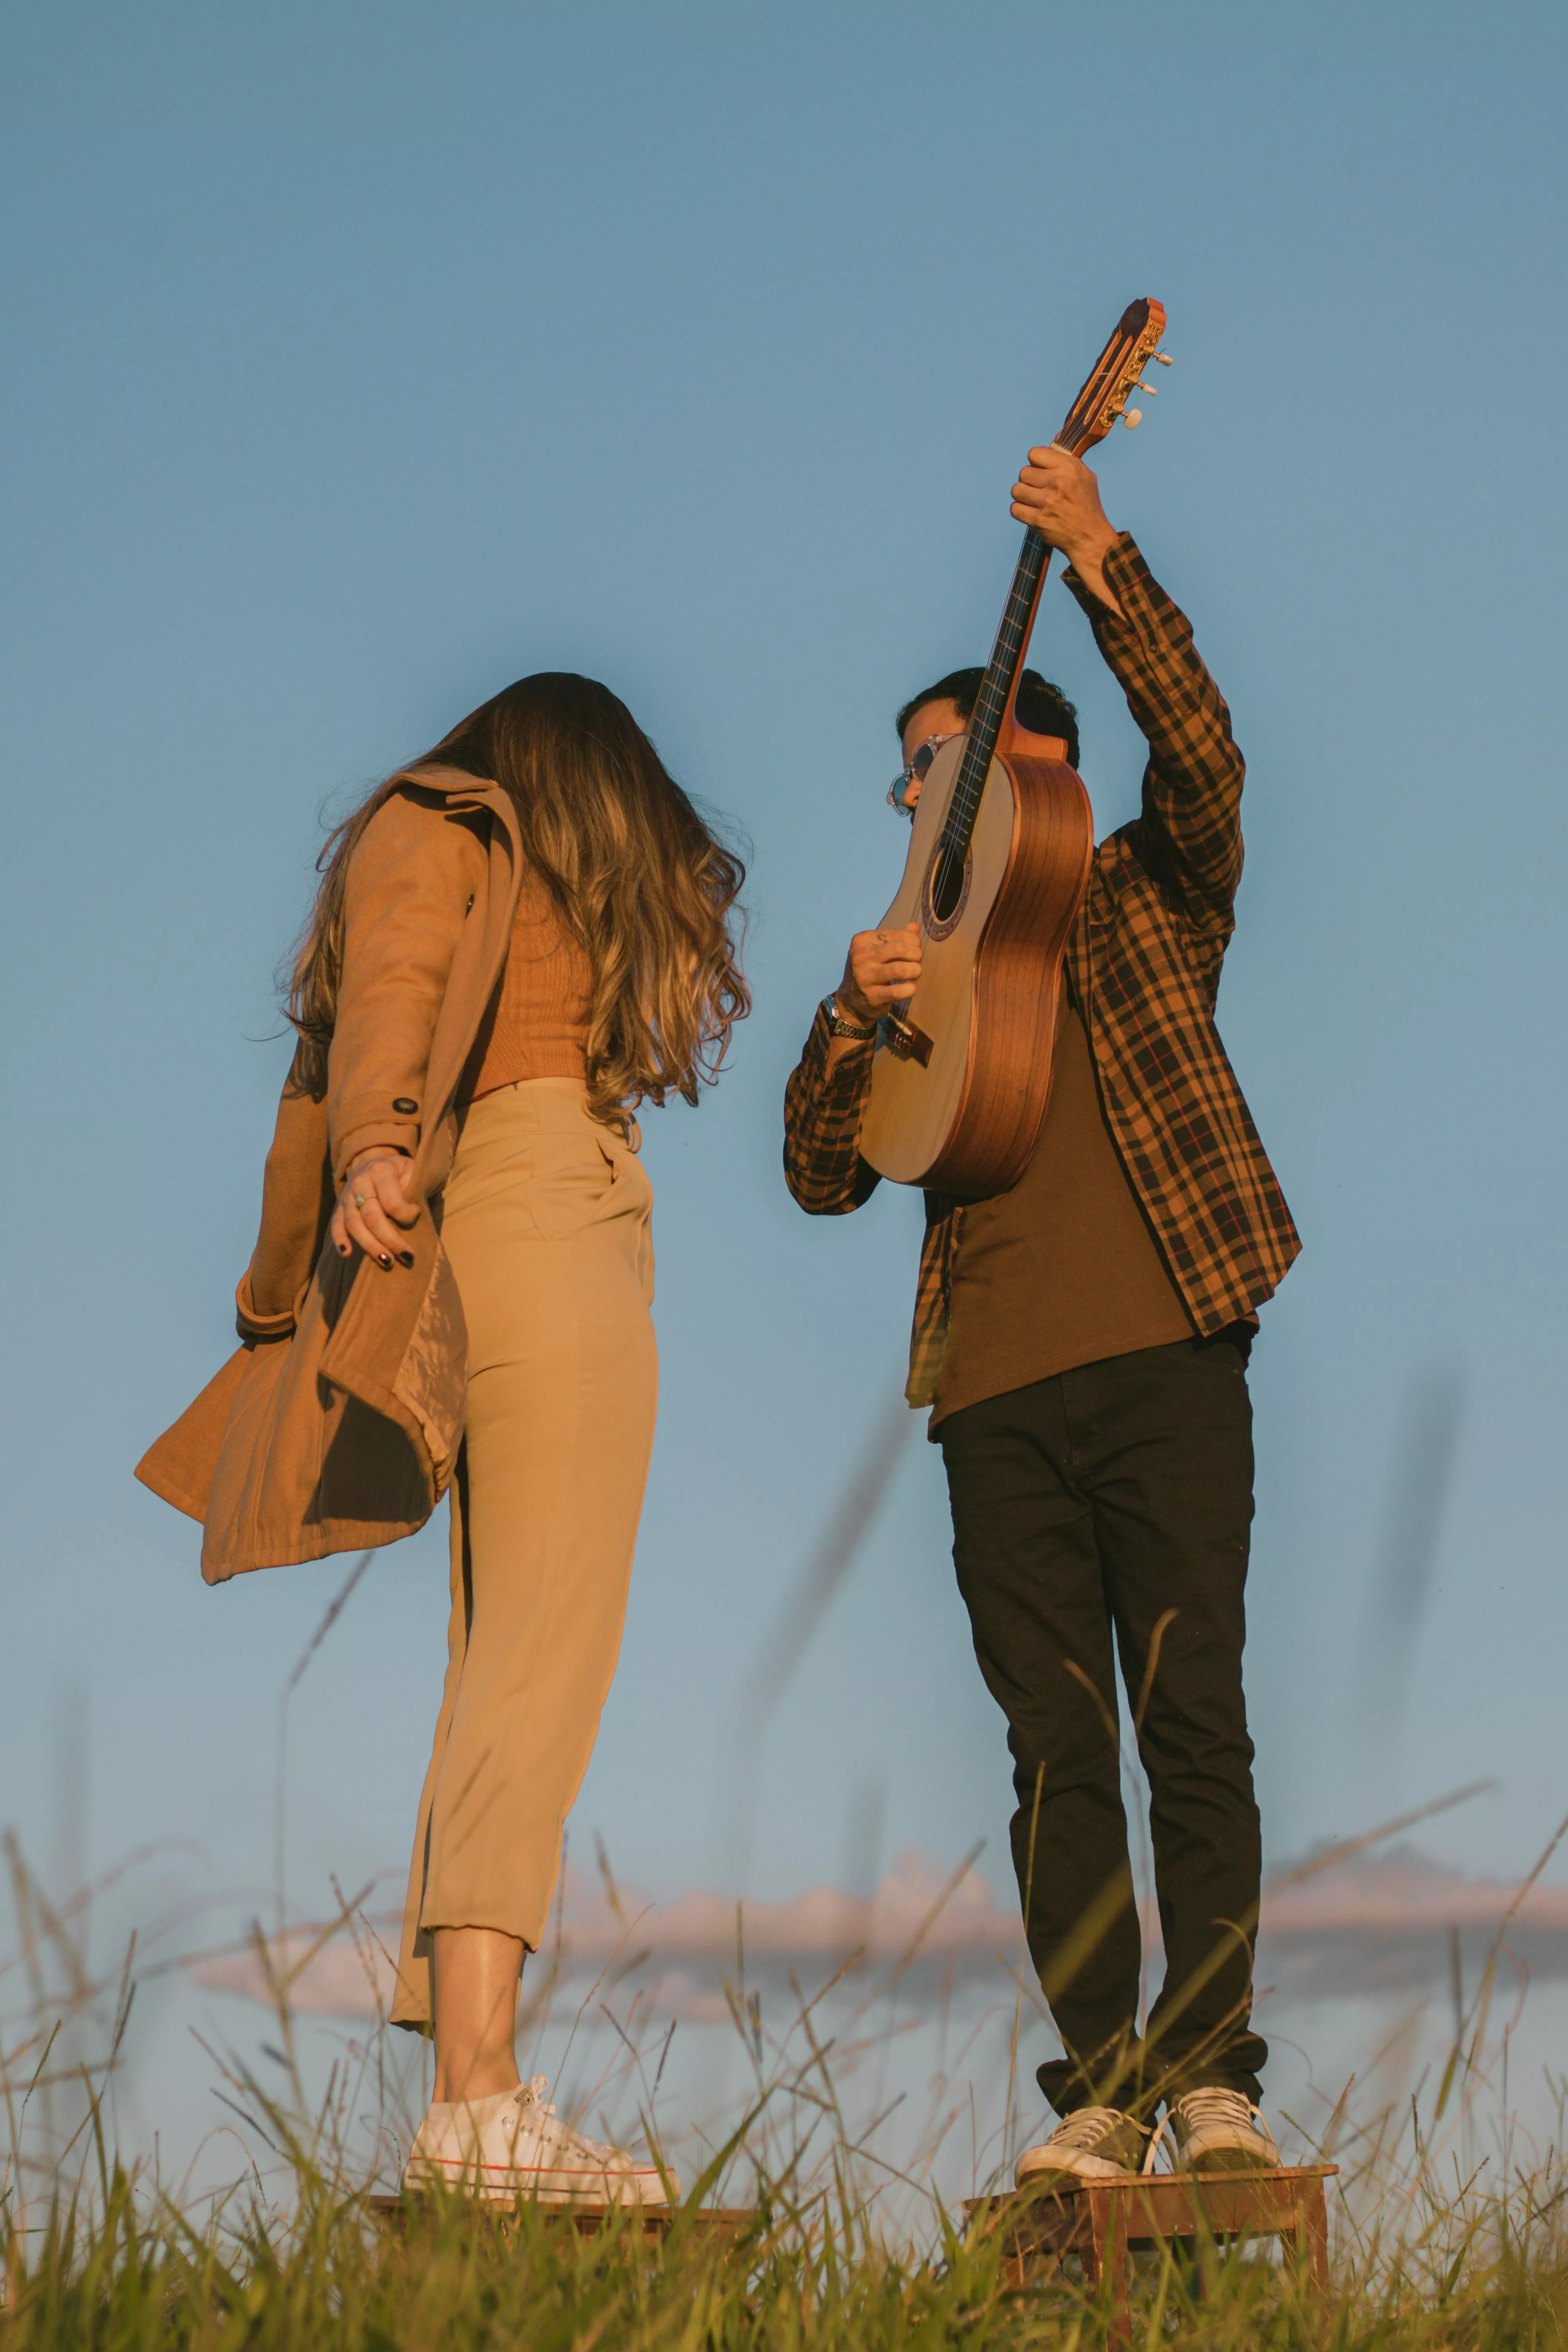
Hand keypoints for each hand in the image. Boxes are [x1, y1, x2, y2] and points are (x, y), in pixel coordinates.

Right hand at [329, 1149, 419, 1267]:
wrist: (374, 1161)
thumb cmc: (400, 1171)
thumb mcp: (413, 1170)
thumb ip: (414, 1189)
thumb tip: (412, 1214)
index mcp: (380, 1171)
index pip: (391, 1202)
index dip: (406, 1215)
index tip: (417, 1214)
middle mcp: (360, 1182)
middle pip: (372, 1217)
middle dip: (390, 1240)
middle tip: (407, 1256)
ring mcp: (347, 1195)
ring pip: (354, 1225)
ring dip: (371, 1246)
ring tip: (387, 1261)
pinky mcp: (339, 1207)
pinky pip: (336, 1225)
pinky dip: (339, 1239)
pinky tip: (346, 1253)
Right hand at [837, 923, 922, 1022]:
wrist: (851, 1001)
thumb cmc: (868, 970)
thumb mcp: (877, 950)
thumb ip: (896, 937)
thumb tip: (914, 927)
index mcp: (862, 940)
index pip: (897, 934)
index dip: (913, 941)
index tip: (914, 949)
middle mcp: (861, 957)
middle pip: (900, 949)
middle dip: (916, 954)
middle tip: (916, 961)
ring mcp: (865, 977)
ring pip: (900, 969)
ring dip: (915, 971)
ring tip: (915, 974)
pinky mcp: (873, 996)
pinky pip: (899, 991)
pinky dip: (911, 989)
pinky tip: (909, 988)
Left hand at [1010, 445, 1122, 612]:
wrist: (1090, 537)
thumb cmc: (1086, 504)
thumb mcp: (1084, 475)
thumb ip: (1065, 460)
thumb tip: (1055, 437)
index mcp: (1070, 467)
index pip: (1034, 454)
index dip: (1036, 463)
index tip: (1041, 472)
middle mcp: (1059, 482)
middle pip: (1023, 472)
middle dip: (1029, 481)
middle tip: (1039, 490)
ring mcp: (1047, 502)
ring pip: (1016, 489)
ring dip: (1022, 496)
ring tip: (1034, 501)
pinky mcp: (1038, 520)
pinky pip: (1015, 508)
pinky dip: (1020, 511)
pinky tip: (1031, 512)